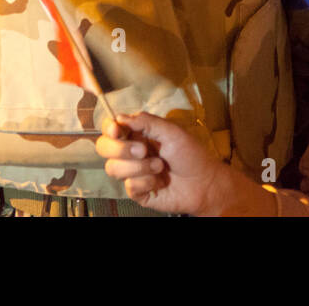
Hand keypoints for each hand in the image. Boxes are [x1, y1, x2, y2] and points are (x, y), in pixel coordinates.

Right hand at [95, 113, 237, 215]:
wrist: (204, 183)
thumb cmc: (191, 154)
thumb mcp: (171, 131)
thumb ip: (146, 122)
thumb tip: (121, 117)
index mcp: (137, 134)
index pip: (111, 128)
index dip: (109, 128)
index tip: (117, 131)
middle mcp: (131, 152)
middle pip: (104, 148)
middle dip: (121, 149)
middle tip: (144, 150)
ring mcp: (133, 172)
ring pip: (114, 168)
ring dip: (139, 167)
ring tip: (160, 166)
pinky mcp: (137, 191)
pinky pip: (129, 186)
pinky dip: (146, 182)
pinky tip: (159, 181)